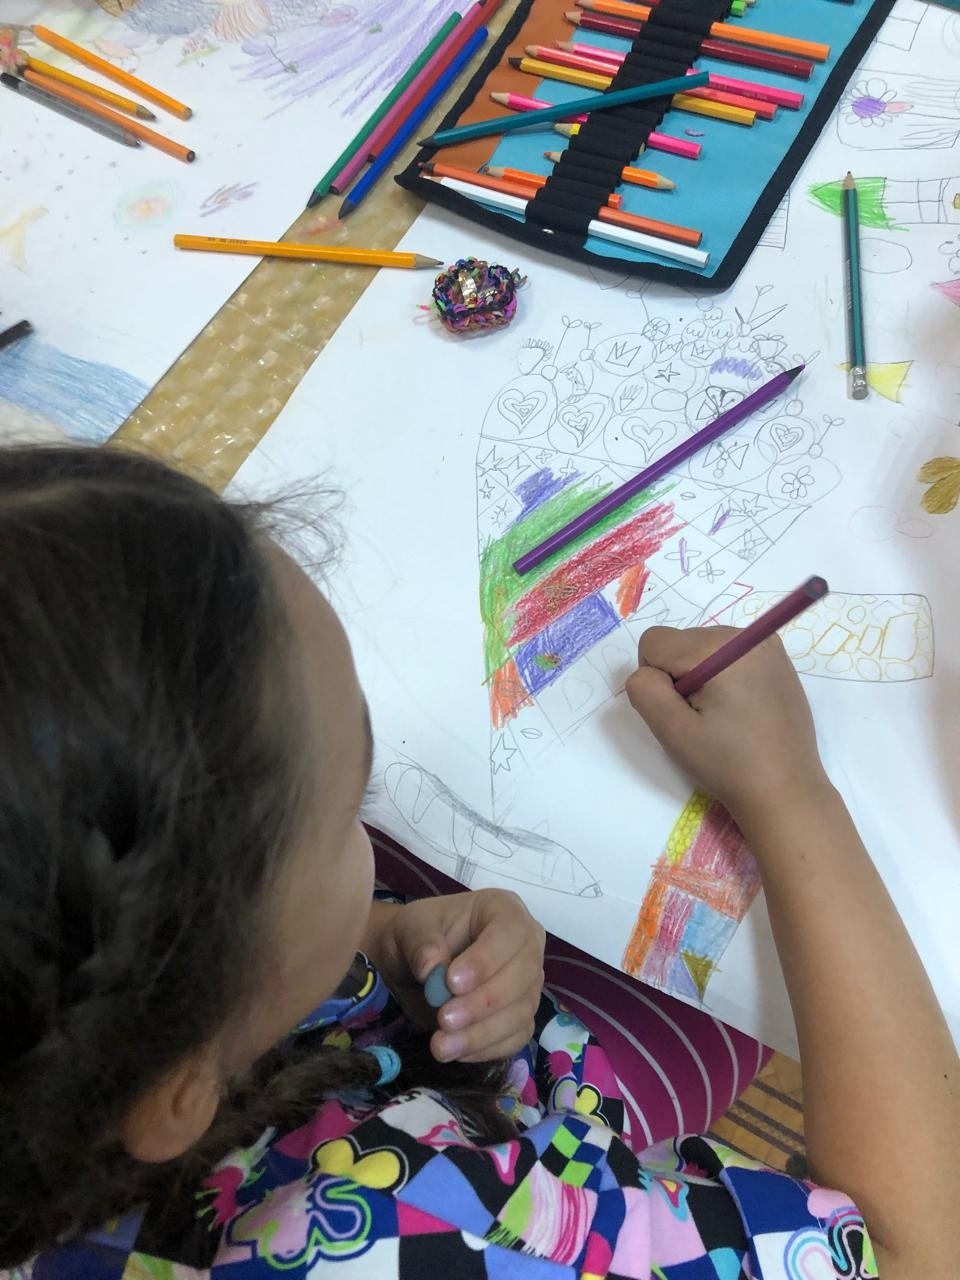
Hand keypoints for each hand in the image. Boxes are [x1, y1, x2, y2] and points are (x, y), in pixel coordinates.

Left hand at [373, 889, 544, 1063]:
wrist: (410, 965)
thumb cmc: (417, 936)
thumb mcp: (411, 928)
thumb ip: (421, 943)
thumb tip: (433, 968)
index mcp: (504, 910)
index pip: (511, 932)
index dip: (486, 960)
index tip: (452, 983)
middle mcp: (526, 945)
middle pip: (524, 975)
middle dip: (484, 1002)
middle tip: (444, 1019)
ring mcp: (527, 983)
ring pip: (521, 1011)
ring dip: (482, 1033)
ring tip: (441, 1045)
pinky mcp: (520, 1016)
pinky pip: (516, 1037)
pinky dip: (487, 1049)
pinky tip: (455, 1052)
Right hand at [625, 626, 830, 822]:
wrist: (785, 789)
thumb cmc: (727, 764)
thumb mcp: (673, 731)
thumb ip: (645, 691)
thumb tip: (648, 672)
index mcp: (719, 648)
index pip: (654, 642)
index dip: (656, 681)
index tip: (683, 712)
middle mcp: (745, 634)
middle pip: (679, 641)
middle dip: (680, 677)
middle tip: (705, 719)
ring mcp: (766, 644)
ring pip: (701, 647)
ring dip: (701, 677)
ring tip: (724, 716)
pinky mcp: (776, 658)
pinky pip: (727, 653)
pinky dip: (723, 676)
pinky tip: (740, 709)